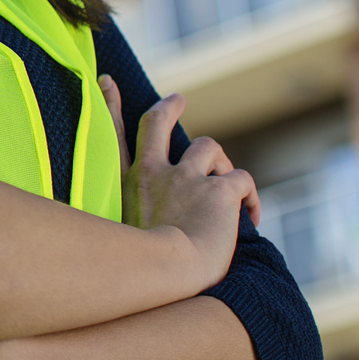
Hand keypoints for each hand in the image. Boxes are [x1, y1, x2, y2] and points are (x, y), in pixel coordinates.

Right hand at [100, 78, 259, 285]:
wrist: (166, 277)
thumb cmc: (141, 274)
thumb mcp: (120, 243)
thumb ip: (126, 231)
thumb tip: (125, 250)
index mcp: (127, 185)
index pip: (114, 137)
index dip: (109, 106)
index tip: (107, 82)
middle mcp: (152, 174)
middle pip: (157, 123)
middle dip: (168, 108)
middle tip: (177, 100)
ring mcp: (184, 178)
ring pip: (209, 148)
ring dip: (221, 165)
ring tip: (228, 194)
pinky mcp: (218, 189)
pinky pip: (241, 179)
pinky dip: (250, 199)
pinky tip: (250, 219)